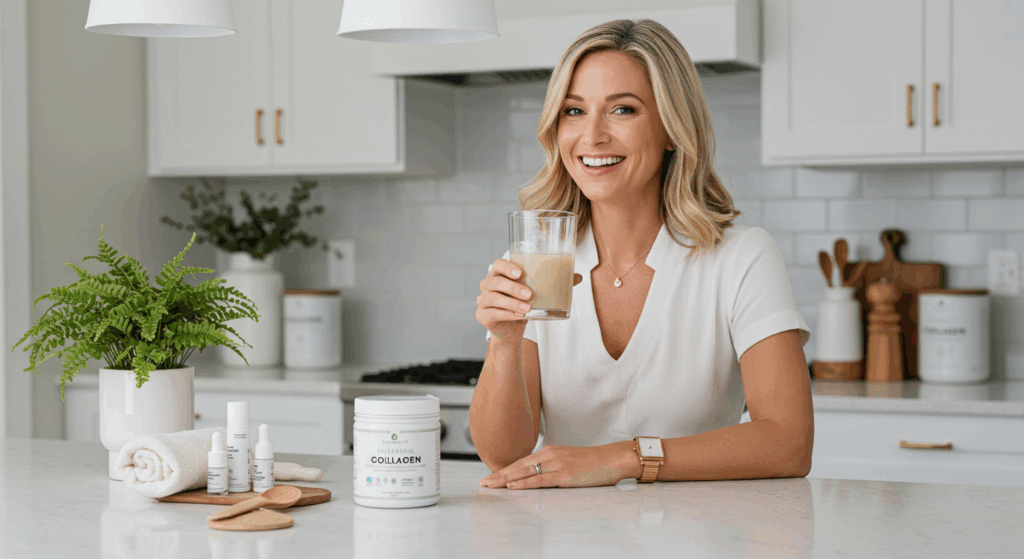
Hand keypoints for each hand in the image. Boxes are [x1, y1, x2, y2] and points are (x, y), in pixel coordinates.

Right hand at [476, 259, 582, 342]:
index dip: (507, 267)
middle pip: (496, 282)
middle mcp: (488, 285)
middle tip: (529, 294)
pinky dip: (507, 314)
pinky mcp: (483, 315)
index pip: (498, 265)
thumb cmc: (523, 305)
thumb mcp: (537, 294)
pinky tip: (518, 316)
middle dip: (513, 288)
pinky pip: (493, 313)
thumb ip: (555, 284)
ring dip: (511, 302)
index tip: (521, 273)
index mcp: (500, 275)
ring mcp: (483, 300)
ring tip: (527, 307)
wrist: (512, 330)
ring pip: (494, 298)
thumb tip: (577, 277)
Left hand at [479, 443, 636, 489]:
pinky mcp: (564, 475)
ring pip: (525, 473)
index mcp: (550, 451)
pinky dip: (524, 484)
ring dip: (506, 480)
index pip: (521, 462)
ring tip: (491, 486)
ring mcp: (556, 465)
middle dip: (499, 475)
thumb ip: (552, 466)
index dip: (505, 470)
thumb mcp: (568, 461)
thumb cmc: (593, 462)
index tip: (491, 476)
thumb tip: (538, 476)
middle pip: (518, 466)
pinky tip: (513, 487)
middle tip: (483, 483)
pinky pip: (539, 480)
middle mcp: (550, 455)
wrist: (612, 459)